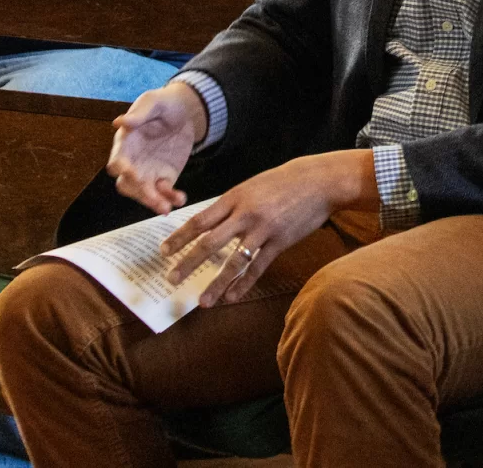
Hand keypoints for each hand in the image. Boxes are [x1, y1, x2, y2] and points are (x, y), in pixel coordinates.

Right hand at [108, 83, 208, 214]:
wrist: (186, 112)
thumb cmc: (164, 104)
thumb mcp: (154, 102)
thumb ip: (139, 113)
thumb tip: (120, 122)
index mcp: (125, 144)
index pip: (116, 162)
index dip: (121, 169)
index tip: (131, 172)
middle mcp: (133, 162)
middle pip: (127, 184)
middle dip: (139, 193)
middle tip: (153, 198)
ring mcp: (149, 172)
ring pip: (144, 193)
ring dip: (154, 202)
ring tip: (167, 207)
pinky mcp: (165, 177)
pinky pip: (164, 192)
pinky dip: (171, 198)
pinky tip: (180, 198)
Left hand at [161, 149, 374, 306]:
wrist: (320, 181)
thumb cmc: (284, 181)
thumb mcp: (252, 186)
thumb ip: (232, 205)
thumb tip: (208, 224)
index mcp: (235, 197)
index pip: (200, 221)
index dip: (179, 238)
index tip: (163, 252)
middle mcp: (246, 214)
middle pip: (210, 243)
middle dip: (188, 263)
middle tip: (172, 279)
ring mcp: (264, 229)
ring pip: (234, 261)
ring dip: (216, 283)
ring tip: (203, 302)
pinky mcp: (281, 242)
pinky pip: (258, 267)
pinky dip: (244, 284)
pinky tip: (232, 297)